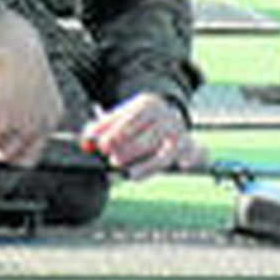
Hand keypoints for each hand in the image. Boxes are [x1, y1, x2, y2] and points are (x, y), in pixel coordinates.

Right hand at [0, 9, 65, 167]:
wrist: (12, 46)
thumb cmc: (18, 56)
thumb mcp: (28, 86)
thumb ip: (23, 107)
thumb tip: (3, 124)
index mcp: (52, 115)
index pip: (38, 148)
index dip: (16, 144)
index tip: (2, 136)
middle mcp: (42, 125)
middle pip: (22, 159)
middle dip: (2, 151)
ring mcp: (24, 127)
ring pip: (3, 154)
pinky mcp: (4, 124)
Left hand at [79, 92, 198, 180]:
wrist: (167, 113)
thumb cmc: (137, 119)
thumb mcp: (120, 116)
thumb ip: (102, 126)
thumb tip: (86, 139)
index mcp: (148, 105)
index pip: (132, 119)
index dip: (116, 133)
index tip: (102, 145)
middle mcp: (167, 117)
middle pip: (148, 136)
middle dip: (129, 150)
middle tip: (113, 161)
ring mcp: (180, 132)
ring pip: (166, 151)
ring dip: (148, 165)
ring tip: (129, 174)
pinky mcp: (191, 146)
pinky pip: (194, 153)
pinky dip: (190, 158)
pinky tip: (181, 165)